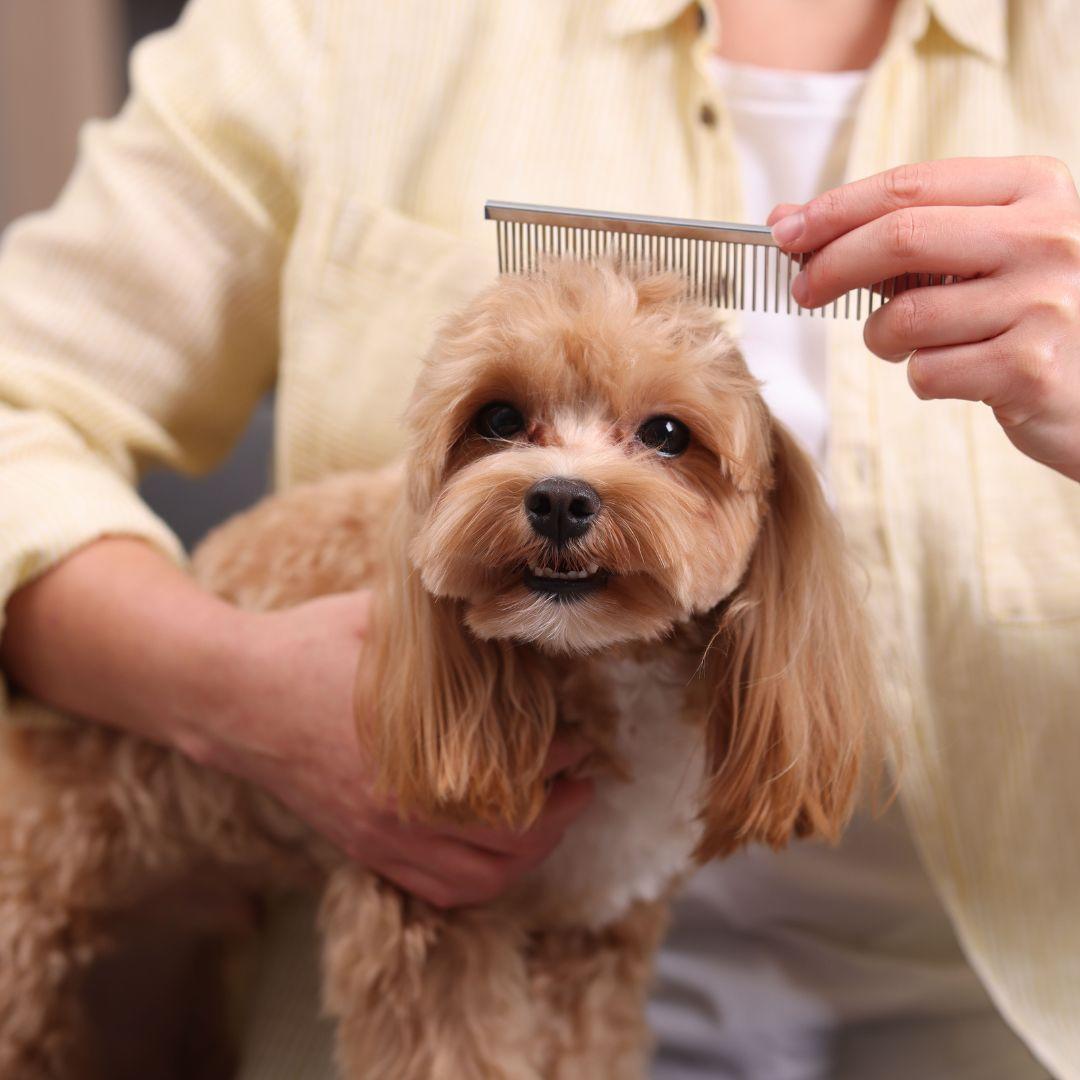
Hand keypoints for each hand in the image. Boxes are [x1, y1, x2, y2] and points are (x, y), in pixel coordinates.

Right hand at [218, 594, 594, 908]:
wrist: (233, 695)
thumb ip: (446, 629)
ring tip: (550, 817)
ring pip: (478, 880)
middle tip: (582, 780)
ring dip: (527, 855)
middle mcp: (400, 812)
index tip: (580, 735)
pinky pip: (437, 889)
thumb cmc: (309, 648)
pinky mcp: (362, 849)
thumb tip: (504, 612)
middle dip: (559, 815)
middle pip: (507, 845)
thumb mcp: (384, 621)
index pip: (514, 779)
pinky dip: (481, 879)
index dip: (560, 759)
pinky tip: (498, 848)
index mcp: (413, 756)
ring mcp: (379, 838)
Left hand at [768, 156, 1079, 480]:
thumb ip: (903, 233)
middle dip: (833, 264)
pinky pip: (927, 372)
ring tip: (911, 343)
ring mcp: (1044, 301)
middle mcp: (1048, 235)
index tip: (785, 229)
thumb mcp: (990, 253)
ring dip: (883, 338)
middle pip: (900, 236)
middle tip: (802, 289)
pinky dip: (921, 377)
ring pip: (905, 316)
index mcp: (1036, 189)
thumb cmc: (1034, 314)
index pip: (911, 185)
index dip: (835, 208)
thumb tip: (791, 222)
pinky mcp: (1029, 368)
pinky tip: (958, 373)